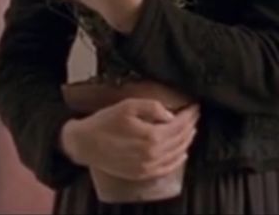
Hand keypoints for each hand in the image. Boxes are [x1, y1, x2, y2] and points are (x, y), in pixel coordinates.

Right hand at [60, 99, 199, 180]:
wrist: (84, 143)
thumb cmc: (104, 122)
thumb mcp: (127, 106)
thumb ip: (152, 107)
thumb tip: (170, 115)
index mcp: (150, 136)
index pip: (178, 125)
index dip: (189, 115)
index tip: (194, 106)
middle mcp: (152, 154)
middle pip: (180, 139)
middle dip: (190, 126)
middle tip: (194, 115)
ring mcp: (147, 166)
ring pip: (176, 154)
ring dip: (186, 141)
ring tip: (191, 129)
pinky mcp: (141, 174)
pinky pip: (166, 169)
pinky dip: (177, 161)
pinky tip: (182, 154)